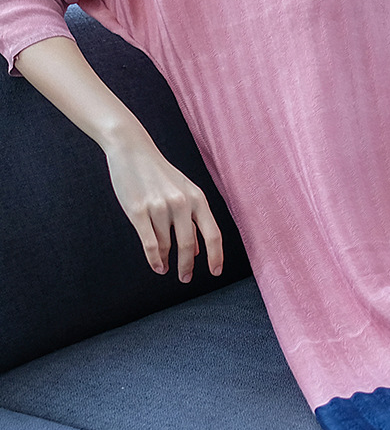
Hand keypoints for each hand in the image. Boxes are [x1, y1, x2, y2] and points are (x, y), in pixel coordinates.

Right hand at [104, 132, 223, 282]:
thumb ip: (192, 220)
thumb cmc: (160, 175)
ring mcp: (159, 207)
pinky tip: (158, 266)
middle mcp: (181, 203)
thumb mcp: (184, 193)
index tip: (215, 272)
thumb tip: (196, 251)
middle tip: (186, 278)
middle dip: (187, 267)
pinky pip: (150, 244)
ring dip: (166, 260)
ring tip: (166, 267)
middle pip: (188, 246)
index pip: (213, 233)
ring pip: (166, 245)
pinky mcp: (138, 211)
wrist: (132, 151)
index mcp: (197, 198)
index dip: (216, 256)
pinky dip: (155, 259)